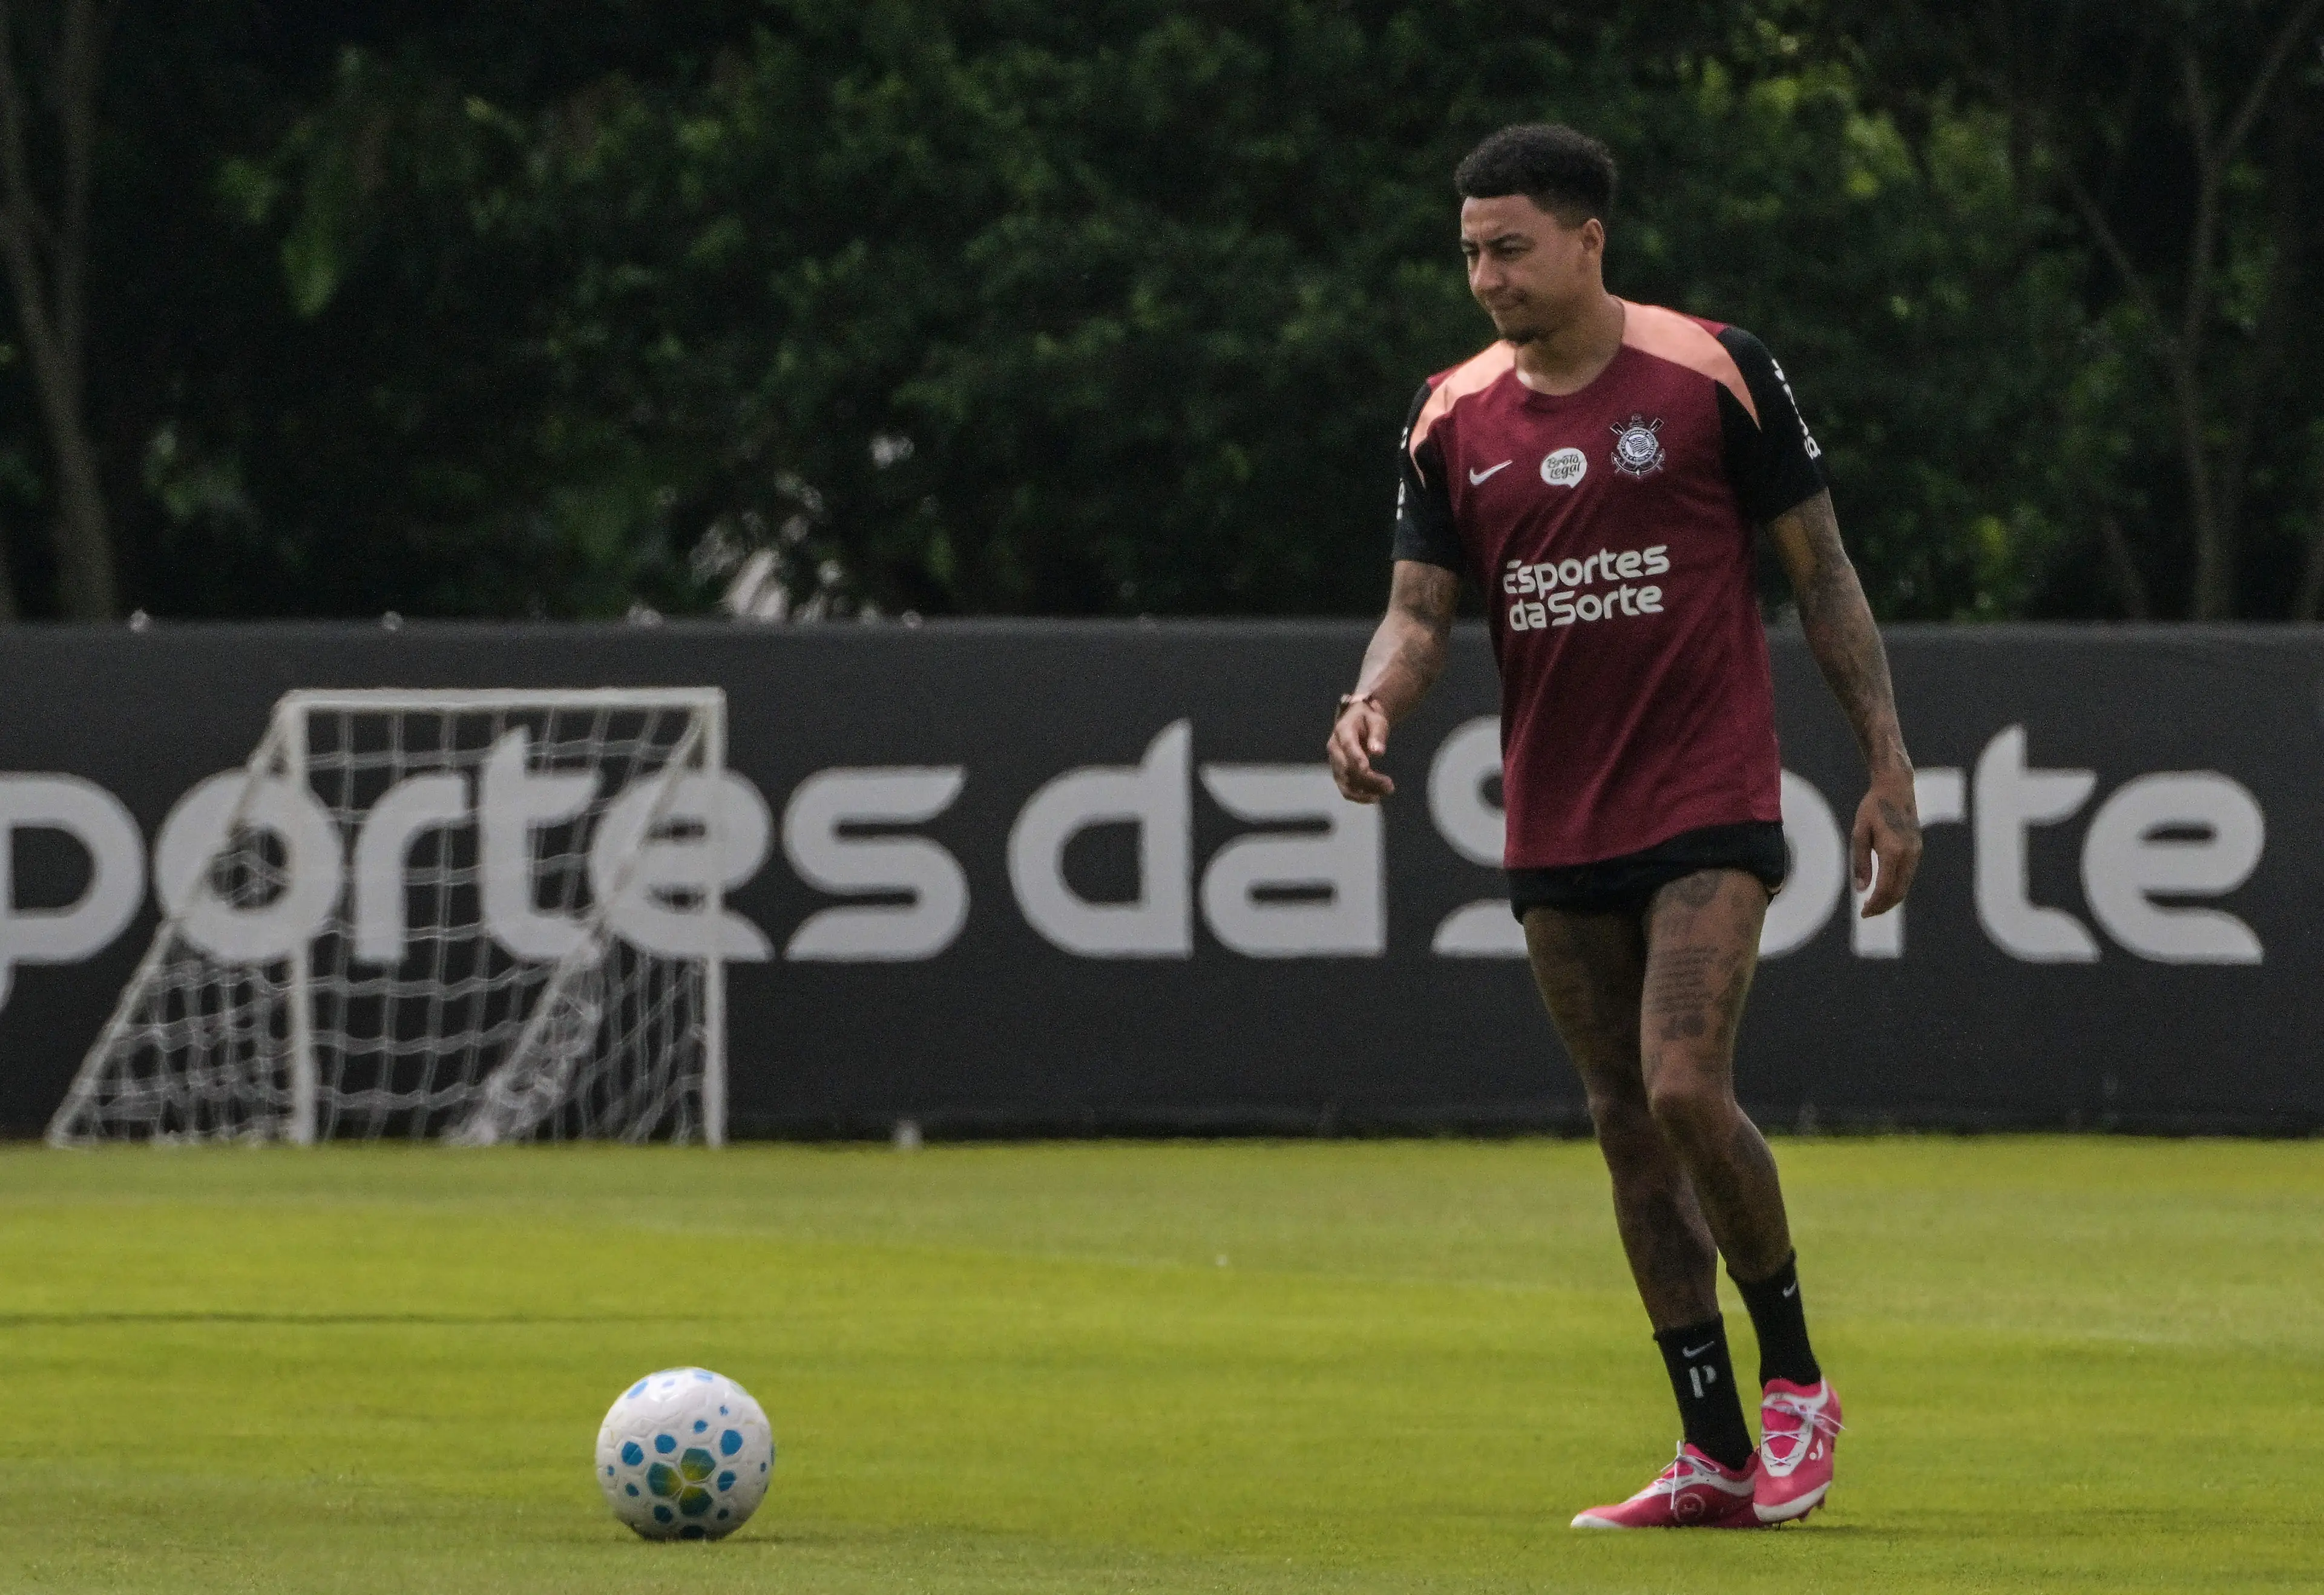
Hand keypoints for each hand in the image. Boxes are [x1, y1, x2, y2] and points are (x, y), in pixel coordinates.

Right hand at [1327, 700, 1394, 801]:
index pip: (1348, 746)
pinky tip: (1376, 796)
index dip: (1356, 758)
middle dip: (1368, 780)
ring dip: (1365, 792)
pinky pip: (1346, 789)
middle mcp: (1334, 748)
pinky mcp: (1339, 773)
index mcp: (1342, 730)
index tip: (1367, 770)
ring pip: (1345, 783)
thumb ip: (1377, 735)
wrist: (1356, 721)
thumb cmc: (1369, 719)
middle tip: (1390, 786)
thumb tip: (1378, 752)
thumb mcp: (1376, 720)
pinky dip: (1360, 796)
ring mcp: (1335, 762)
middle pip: (1347, 768)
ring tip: (1387, 791)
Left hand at [1853, 772, 1921, 916]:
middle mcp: (1908, 854)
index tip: (1862, 913)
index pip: (1885, 888)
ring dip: (1890, 899)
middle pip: (1898, 892)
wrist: (1896, 788)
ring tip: (1873, 905)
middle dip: (1883, 906)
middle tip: (1866, 914)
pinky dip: (1896, 887)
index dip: (1874, 904)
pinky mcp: (1917, 849)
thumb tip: (1861, 889)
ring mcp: (1916, 852)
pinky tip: (1883, 889)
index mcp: (1892, 851)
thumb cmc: (1872, 807)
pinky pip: (1908, 875)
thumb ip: (1860, 862)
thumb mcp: (1859, 833)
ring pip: (1905, 885)